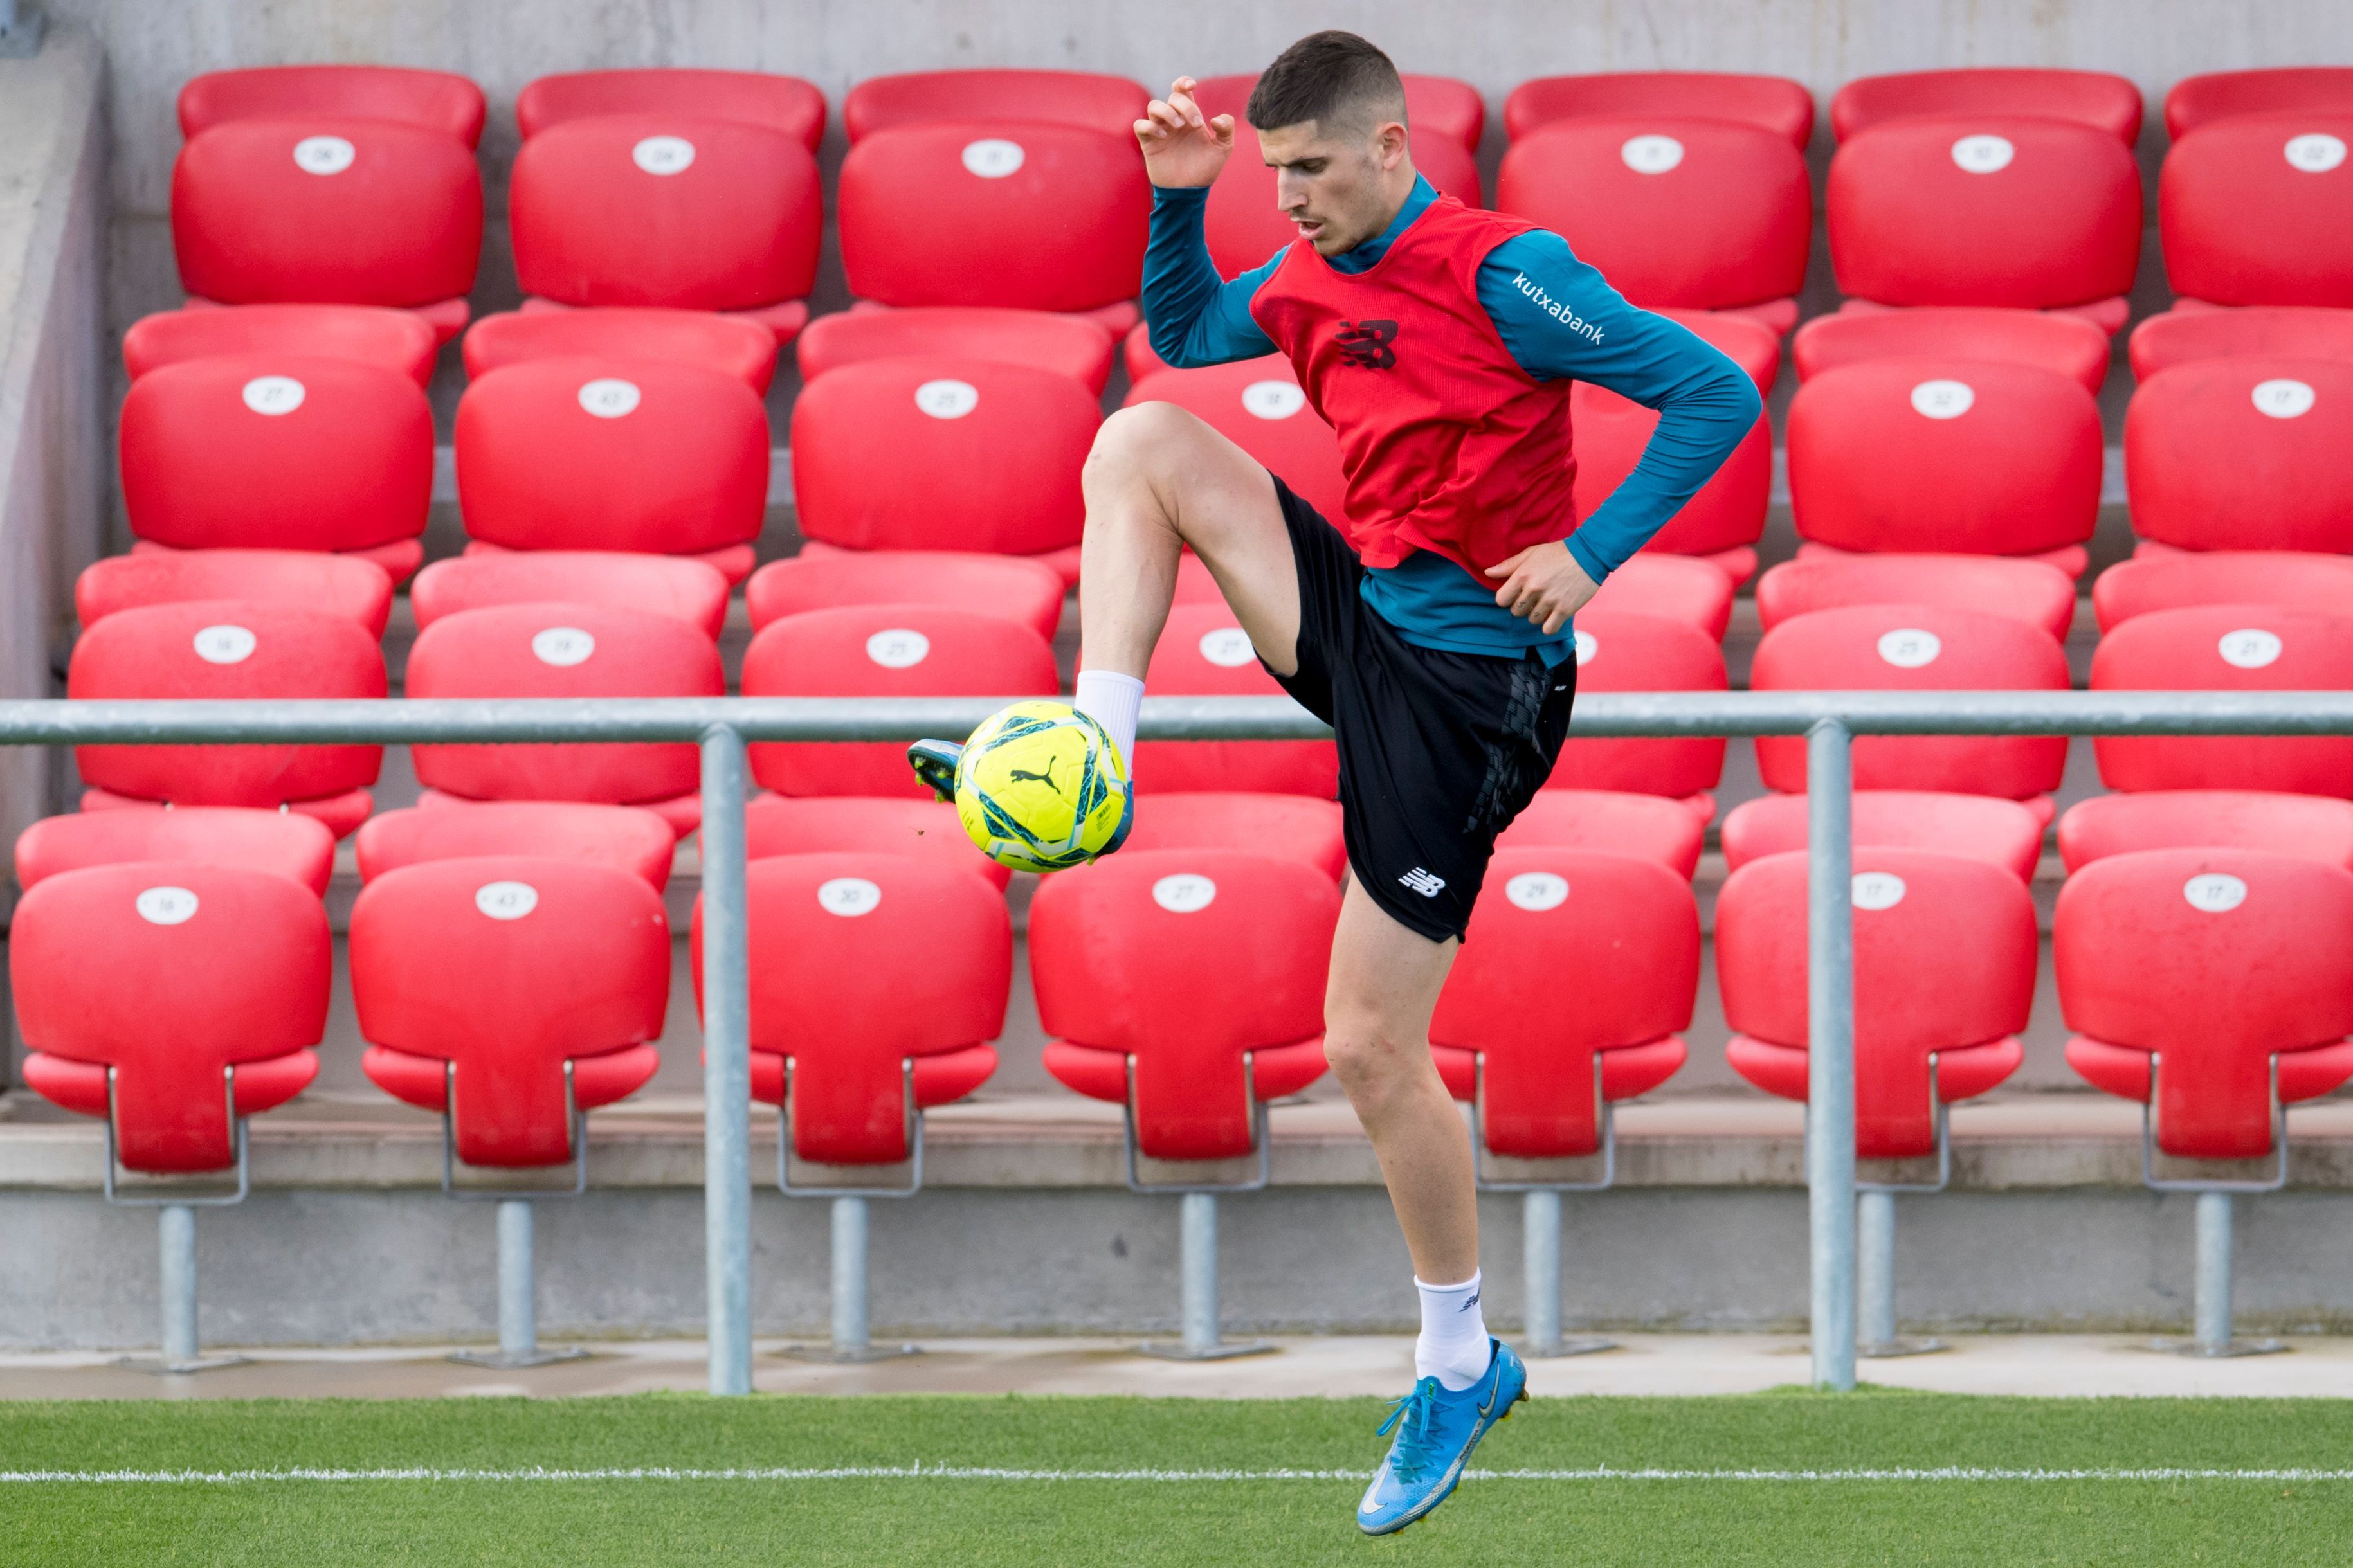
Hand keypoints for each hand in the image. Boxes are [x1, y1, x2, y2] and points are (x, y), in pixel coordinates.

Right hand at [1135, 76, 1234, 188]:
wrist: (1190, 190)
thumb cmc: (1205, 168)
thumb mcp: (1223, 148)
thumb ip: (1226, 129)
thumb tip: (1216, 119)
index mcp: (1189, 117)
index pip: (1182, 90)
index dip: (1184, 82)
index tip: (1192, 85)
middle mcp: (1173, 120)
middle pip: (1172, 97)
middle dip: (1185, 106)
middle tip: (1196, 124)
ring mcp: (1160, 130)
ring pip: (1154, 106)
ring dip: (1167, 112)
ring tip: (1178, 127)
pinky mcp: (1148, 143)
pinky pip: (1140, 125)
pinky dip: (1149, 126)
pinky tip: (1163, 135)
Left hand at [1485, 543, 1599, 634]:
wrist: (1589, 555)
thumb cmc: (1559, 552)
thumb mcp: (1531, 553)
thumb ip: (1509, 565)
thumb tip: (1488, 572)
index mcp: (1523, 575)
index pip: (1501, 600)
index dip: (1507, 598)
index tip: (1516, 594)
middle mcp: (1534, 589)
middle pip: (1516, 611)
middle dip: (1523, 606)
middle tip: (1535, 597)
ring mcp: (1549, 601)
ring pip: (1532, 620)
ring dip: (1537, 615)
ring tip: (1546, 603)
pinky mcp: (1565, 610)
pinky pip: (1548, 629)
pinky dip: (1549, 625)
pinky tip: (1553, 616)